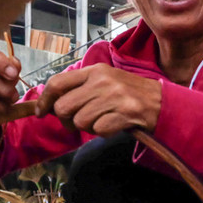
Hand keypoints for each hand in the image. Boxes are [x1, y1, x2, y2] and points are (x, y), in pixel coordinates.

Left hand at [35, 64, 161, 136]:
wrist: (161, 101)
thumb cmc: (128, 93)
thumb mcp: (103, 81)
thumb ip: (78, 88)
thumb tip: (49, 103)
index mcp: (94, 71)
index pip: (57, 83)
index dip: (44, 100)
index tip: (40, 112)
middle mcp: (102, 81)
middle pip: (64, 107)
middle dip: (67, 120)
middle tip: (78, 121)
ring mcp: (114, 97)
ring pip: (80, 122)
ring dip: (88, 127)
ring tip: (101, 120)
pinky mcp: (124, 113)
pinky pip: (99, 130)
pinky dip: (103, 132)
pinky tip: (113, 124)